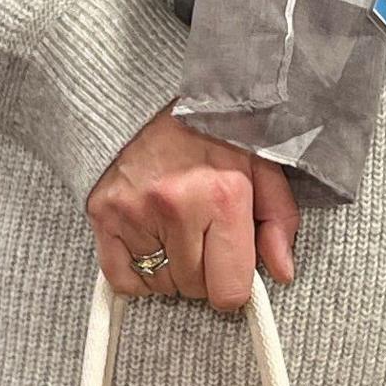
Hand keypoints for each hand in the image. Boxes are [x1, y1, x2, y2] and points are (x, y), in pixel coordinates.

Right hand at [88, 112, 298, 311]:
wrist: (148, 95)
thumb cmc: (210, 129)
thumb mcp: (260, 164)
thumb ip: (278, 219)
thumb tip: (282, 273)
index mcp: (222, 196)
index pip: (228, 290)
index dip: (235, 284)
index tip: (232, 265)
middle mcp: (176, 208)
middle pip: (194, 289)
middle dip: (205, 271)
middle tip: (204, 233)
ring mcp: (133, 213)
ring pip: (161, 285)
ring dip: (173, 269)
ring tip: (178, 229)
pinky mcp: (102, 215)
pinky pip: (122, 279)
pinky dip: (138, 272)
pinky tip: (152, 241)